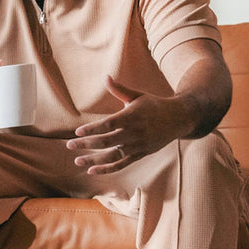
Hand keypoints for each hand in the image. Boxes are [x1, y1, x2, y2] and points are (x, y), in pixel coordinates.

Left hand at [66, 76, 192, 173]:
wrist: (179, 118)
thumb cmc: (154, 105)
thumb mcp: (137, 95)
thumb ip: (119, 89)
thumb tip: (106, 77)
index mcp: (131, 117)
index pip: (108, 125)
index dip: (92, 129)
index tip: (77, 132)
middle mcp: (134, 133)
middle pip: (107, 142)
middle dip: (86, 144)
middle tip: (69, 145)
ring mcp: (138, 146)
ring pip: (112, 156)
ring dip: (94, 160)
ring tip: (77, 161)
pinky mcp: (141, 154)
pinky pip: (122, 164)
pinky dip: (107, 169)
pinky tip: (91, 170)